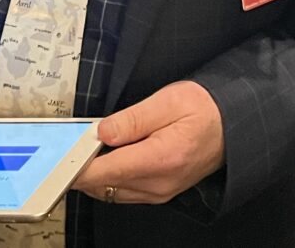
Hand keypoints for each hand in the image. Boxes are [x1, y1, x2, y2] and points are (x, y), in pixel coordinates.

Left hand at [73, 80, 224, 204]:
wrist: (232, 126)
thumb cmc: (205, 109)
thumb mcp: (168, 101)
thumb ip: (132, 119)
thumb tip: (102, 132)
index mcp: (159, 159)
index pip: (103, 172)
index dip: (77, 164)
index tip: (62, 154)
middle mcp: (157, 184)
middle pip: (102, 185)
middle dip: (85, 165)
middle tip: (77, 141)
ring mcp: (158, 193)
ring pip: (110, 191)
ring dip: (97, 173)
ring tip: (94, 146)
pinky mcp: (159, 193)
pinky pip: (123, 191)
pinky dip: (111, 177)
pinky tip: (112, 156)